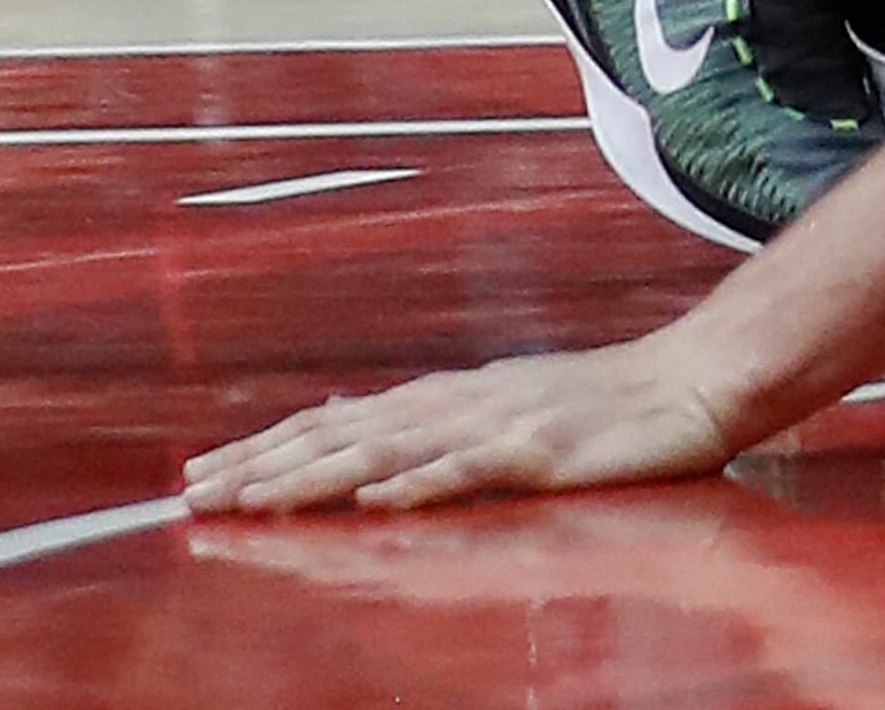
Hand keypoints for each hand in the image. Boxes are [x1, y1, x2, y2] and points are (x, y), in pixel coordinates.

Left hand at [185, 330, 738, 514]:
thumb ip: (437, 428)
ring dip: (314, 477)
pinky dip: (418, 484)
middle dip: (262, 466)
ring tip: (253, 501)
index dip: (266, 449)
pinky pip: (470, 471)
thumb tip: (360, 434)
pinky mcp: (541, 450)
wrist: (691, 381)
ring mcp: (497, 424)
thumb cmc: (603, 409)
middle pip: (341, 436)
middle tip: (193, 496)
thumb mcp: (505, 413)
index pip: (335, 423)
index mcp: (444, 399)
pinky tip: (376, 502)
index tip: (202, 476)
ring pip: (387, 452)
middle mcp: (456, 403)